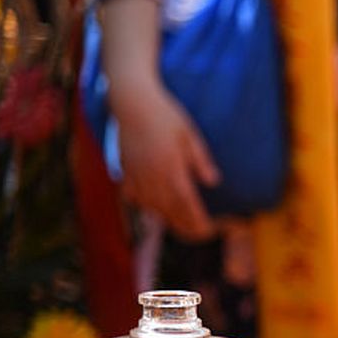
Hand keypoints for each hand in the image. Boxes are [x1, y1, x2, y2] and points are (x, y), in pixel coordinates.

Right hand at [109, 79, 218, 240]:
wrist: (132, 100)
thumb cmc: (166, 114)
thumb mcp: (189, 135)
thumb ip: (200, 160)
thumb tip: (213, 183)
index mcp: (171, 166)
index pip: (187, 202)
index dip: (197, 219)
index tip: (208, 231)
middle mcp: (152, 174)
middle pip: (169, 208)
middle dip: (184, 225)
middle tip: (197, 237)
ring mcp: (136, 172)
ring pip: (150, 204)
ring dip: (165, 218)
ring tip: (179, 227)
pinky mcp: (124, 167)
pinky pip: (132, 193)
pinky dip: (143, 204)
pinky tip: (151, 208)